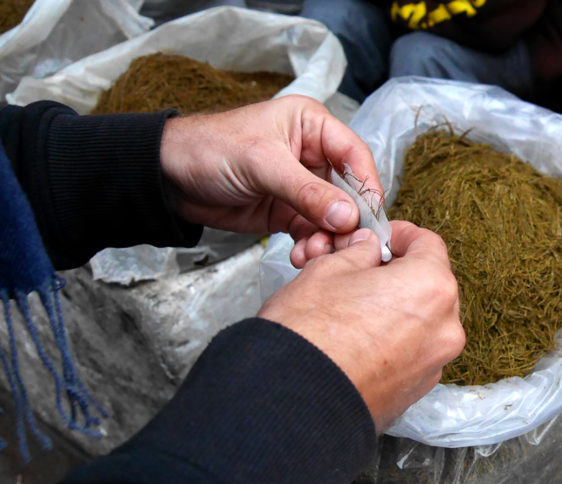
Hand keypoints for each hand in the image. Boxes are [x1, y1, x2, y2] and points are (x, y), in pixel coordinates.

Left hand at [159, 95, 381, 266]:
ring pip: (332, 216)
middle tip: (347, 244)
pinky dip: (312, 245)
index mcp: (312, 125)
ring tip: (315, 253)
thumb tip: (348, 216)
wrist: (166, 178)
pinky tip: (303, 256)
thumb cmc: (209, 149)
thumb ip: (307, 192)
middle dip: (347, 220)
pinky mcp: (287, 211)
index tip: (371, 217)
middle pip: (349, 191)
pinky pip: (312, 231)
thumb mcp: (262, 165)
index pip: (354, 155)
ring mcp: (301, 185)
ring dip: (328, 238)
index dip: (367, 186)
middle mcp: (312, 154)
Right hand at [257, 221, 464, 431]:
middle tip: (364, 272)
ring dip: (396, 310)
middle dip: (399, 275)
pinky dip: (393, 343)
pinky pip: (411, 354)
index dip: (401, 236)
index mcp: (430, 287)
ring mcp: (433, 364)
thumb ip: (358, 253)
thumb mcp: (328, 270)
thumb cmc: (309, 335)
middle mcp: (444, 327)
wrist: (292, 402)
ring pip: (422, 322)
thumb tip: (368, 250)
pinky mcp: (417, 391)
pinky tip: (359, 341)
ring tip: (355, 309)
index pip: (428, 244)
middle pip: (429, 285)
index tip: (383, 238)